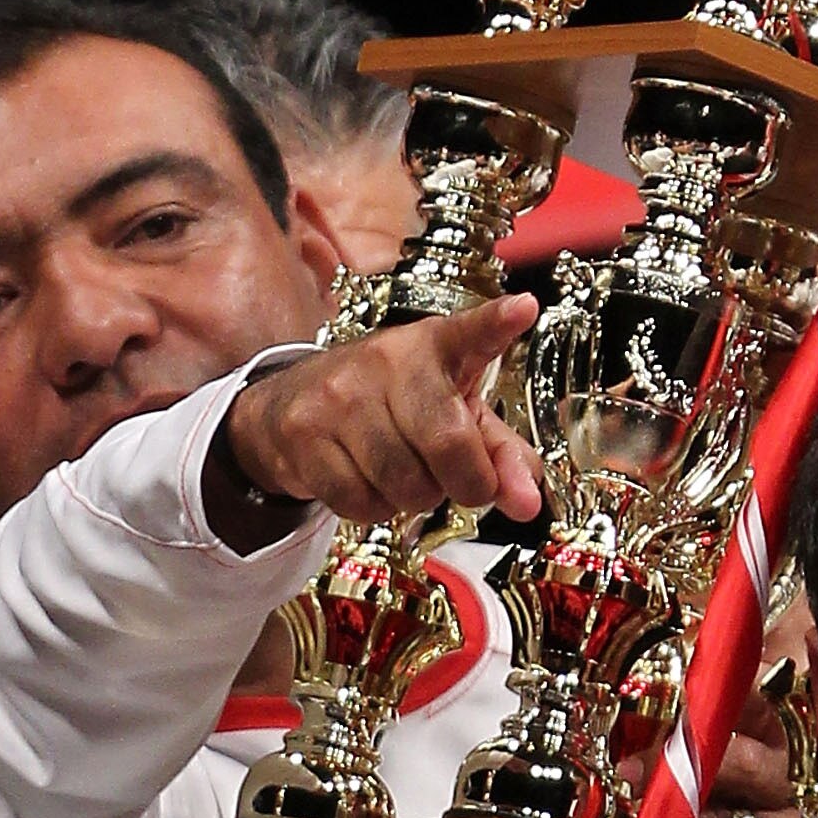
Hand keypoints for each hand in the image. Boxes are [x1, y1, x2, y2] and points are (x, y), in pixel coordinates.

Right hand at [213, 295, 542, 542]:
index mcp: (436, 346)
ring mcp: (340, 395)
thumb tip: (527, 502)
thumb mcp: (453, 410)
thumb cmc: (390, 404)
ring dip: (416, 498)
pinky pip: (359, 501)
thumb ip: (499, 452)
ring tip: (407, 473)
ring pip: (403, 482)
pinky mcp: (303, 433)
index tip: (523, 309)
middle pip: (447, 443)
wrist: (289, 401)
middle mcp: (389, 361)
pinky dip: (375, 509)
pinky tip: (369, 482)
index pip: (471, 332)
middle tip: (459, 480)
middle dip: (466, 483)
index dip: (497, 323)